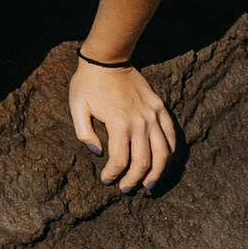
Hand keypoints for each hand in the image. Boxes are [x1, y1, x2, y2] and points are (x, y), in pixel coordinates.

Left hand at [67, 59, 176, 192]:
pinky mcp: (160, 108)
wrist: (107, 59)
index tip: (106, 180)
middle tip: (127, 189)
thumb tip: (97, 153)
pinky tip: (165, 162)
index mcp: (118, 123)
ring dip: (158, 173)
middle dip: (135, 180)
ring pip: (163, 153)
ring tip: (149, 185)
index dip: (113, 174)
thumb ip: (84, 133)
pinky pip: (171, 134)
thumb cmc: (88, 83)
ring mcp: (152, 115)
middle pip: (143, 162)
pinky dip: (170, 152)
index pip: (120, 160)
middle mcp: (139, 122)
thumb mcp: (77, 107)